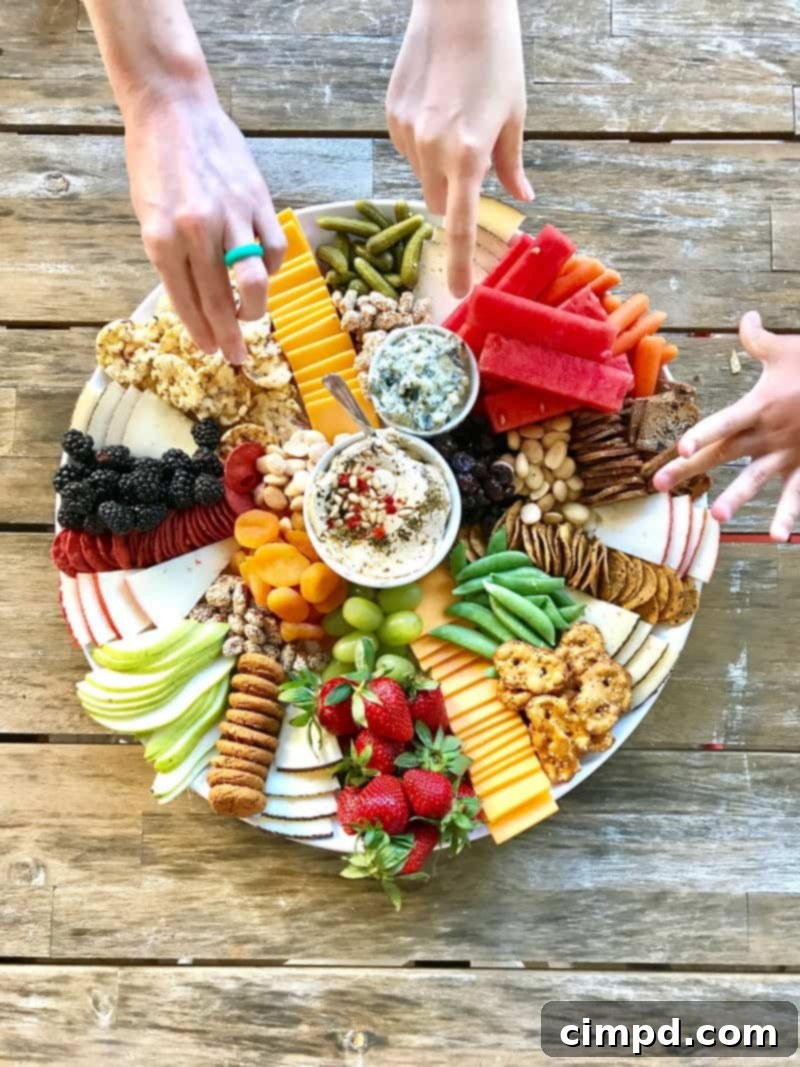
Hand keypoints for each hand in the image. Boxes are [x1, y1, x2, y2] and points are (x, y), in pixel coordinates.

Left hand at [125, 90, 285, 363]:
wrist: (175, 108)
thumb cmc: (156, 162)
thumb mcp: (148, 215)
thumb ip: (171, 257)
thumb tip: (197, 300)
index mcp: (161, 238)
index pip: (186, 302)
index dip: (201, 333)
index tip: (212, 352)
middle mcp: (196, 232)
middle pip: (220, 301)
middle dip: (230, 337)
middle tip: (238, 358)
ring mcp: (230, 216)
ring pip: (254, 282)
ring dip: (255, 309)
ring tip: (252, 315)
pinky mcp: (258, 201)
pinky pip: (273, 250)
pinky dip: (270, 268)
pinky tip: (262, 269)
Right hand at [386, 0, 532, 297]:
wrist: (458, 5)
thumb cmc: (497, 56)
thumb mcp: (514, 114)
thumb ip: (512, 164)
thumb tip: (521, 198)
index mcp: (467, 155)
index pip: (460, 225)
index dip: (461, 262)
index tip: (461, 292)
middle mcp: (431, 149)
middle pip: (438, 200)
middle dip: (453, 196)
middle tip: (472, 162)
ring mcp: (406, 132)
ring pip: (421, 174)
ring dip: (438, 166)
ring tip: (455, 119)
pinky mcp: (391, 114)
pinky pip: (408, 147)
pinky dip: (422, 143)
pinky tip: (436, 107)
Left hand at [654, 312, 799, 540]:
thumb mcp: (789, 348)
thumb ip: (759, 338)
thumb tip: (746, 317)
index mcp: (760, 406)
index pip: (725, 422)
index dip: (702, 434)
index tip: (679, 447)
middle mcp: (769, 433)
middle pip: (721, 453)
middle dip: (688, 468)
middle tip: (658, 485)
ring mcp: (787, 453)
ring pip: (755, 479)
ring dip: (736, 498)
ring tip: (716, 517)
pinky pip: (796, 494)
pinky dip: (787, 516)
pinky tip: (777, 538)